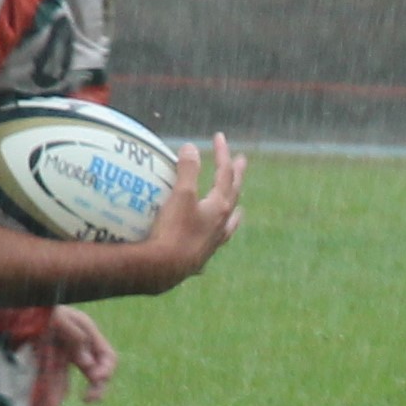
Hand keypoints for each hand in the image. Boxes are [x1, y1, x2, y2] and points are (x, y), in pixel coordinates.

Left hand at [42, 306, 117, 401]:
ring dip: (59, 395)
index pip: (107, 356)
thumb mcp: (57, 316)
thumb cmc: (38, 305)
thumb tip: (88, 364)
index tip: (95, 378)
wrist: (12, 304)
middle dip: (95, 388)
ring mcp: (60, 353)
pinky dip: (47, 393)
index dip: (105, 370)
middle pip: (94, 372)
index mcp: (86, 331)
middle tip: (88, 399)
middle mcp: (77, 344)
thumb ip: (74, 336)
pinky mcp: (44, 359)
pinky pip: (49, 379)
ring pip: (66, 379)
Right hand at [140, 133, 245, 290]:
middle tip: (241, 162)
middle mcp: (221, 226)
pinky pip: (212, 246)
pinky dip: (214, 240)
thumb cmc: (173, 230)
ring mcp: (212, 244)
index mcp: (220, 207)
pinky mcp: (199, 259)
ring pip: (229, 225)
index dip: (222, 153)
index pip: (225, 174)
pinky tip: (209, 246)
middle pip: (234, 196)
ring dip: (233, 213)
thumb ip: (187, 170)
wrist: (164, 269)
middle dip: (237, 177)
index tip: (219, 136)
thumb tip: (191, 147)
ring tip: (239, 211)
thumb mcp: (181, 195)